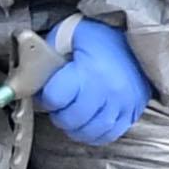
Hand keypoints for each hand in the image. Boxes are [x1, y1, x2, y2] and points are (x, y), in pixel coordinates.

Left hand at [37, 17, 150, 144]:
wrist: (140, 36)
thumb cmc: (102, 35)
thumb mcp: (70, 34)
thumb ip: (47, 51)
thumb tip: (29, 70)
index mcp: (90, 71)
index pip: (54, 99)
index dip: (45, 96)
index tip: (48, 91)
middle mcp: (108, 91)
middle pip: (70, 120)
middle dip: (58, 113)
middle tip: (59, 103)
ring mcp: (123, 104)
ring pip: (90, 132)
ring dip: (75, 127)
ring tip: (72, 113)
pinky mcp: (133, 112)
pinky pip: (109, 135)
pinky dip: (94, 134)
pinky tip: (88, 122)